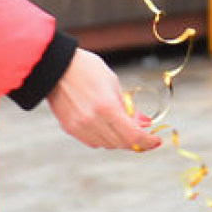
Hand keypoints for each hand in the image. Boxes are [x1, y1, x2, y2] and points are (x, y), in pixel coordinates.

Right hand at [45, 49, 161, 151]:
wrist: (55, 67)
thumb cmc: (87, 69)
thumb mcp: (112, 83)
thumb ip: (127, 106)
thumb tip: (144, 122)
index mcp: (107, 107)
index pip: (134, 136)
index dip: (148, 141)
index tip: (156, 140)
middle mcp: (93, 121)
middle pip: (122, 143)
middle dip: (136, 140)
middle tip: (144, 132)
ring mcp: (80, 127)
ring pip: (107, 144)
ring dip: (120, 139)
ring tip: (124, 125)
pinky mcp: (70, 129)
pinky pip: (93, 141)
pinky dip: (104, 138)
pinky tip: (106, 125)